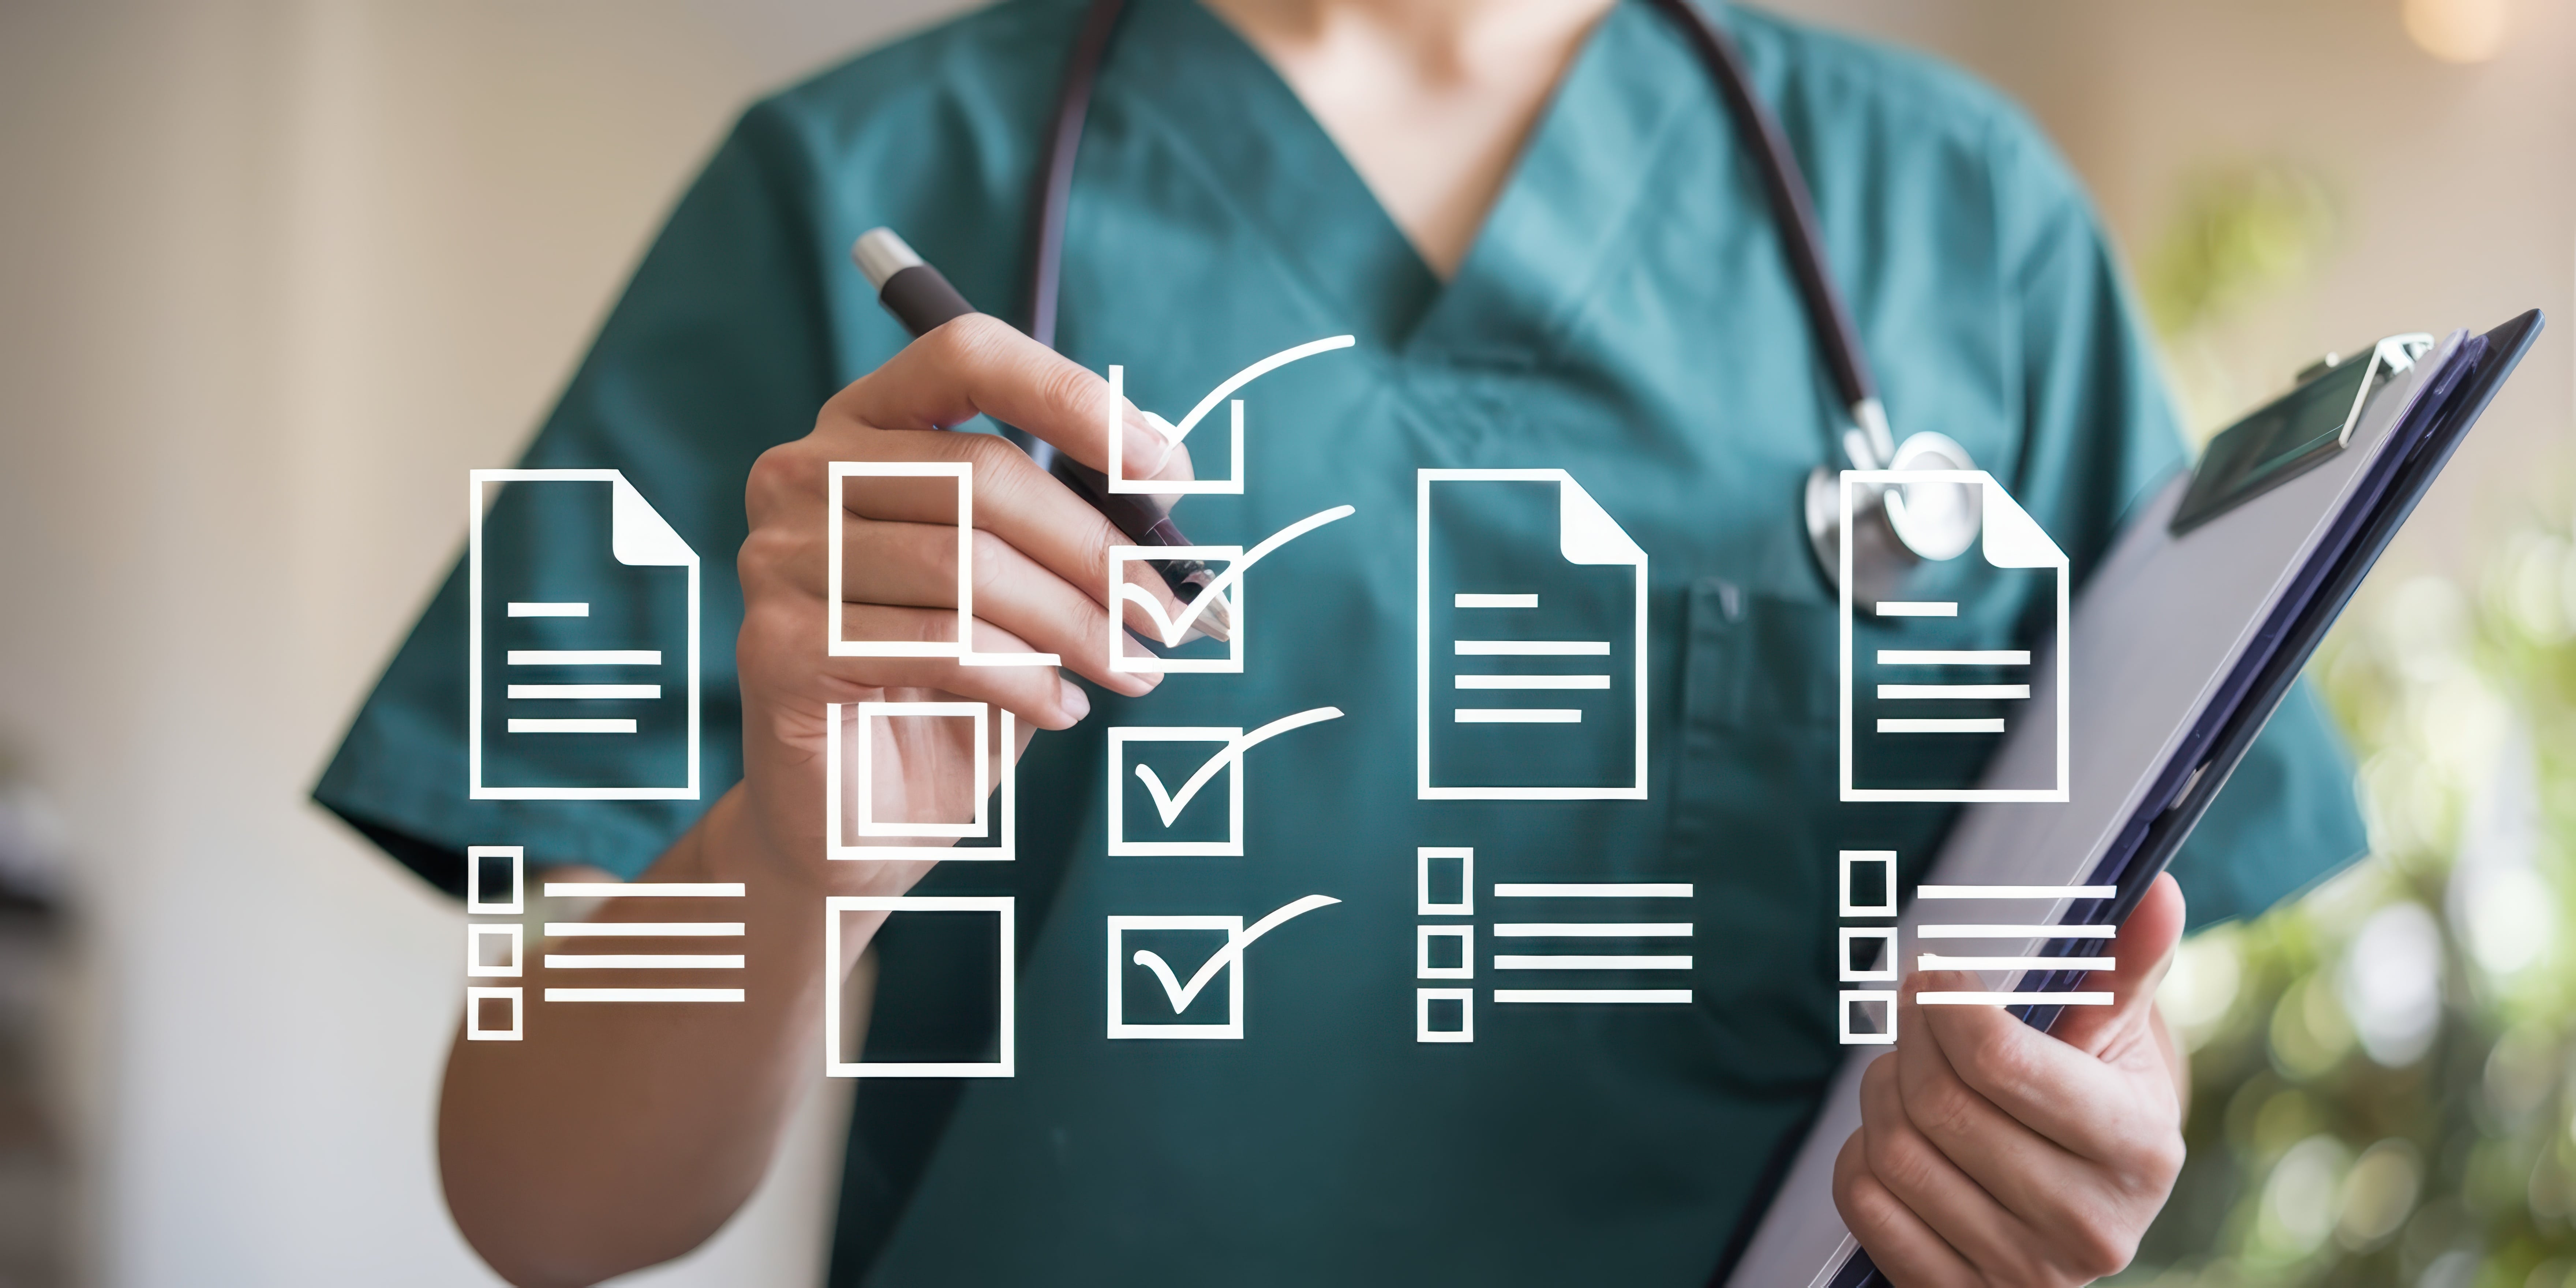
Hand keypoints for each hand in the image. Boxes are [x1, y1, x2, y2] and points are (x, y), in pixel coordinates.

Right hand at [730, 314, 1192, 894]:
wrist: (864, 817)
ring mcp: (780, 557)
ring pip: (968, 565)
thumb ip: (1072, 521)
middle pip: (983, 476)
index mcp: (867, 426)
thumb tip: (1166, 485)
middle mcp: (805, 472)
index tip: (1168, 470)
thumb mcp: (1026, 587)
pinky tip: (1062, 709)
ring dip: (1076, 625)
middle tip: (1170, 617)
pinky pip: (937, 643)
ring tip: (1131, 671)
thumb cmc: (956, 688)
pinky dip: (1024, 678)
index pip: (967, 357)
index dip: (1074, 398)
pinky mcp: (778, 646)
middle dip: (1099, 552)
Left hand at [1832, 873, 2189, 1286]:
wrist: (2087, 1205)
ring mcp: (2025, 1272)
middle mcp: (2090, 1224)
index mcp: (2138, 1149)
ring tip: (1909, 1073)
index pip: (2001, 1061)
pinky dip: (1860, 1159)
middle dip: (1912, 1041)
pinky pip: (1865, 1204)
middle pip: (1939, 1104)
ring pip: (1895, 1152)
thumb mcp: (2118, 1036)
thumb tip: (2156, 892)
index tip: (1935, 973)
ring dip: (1882, 1095)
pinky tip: (1898, 1138)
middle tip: (1915, 1011)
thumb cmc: (2095, 1097)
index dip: (1948, 1003)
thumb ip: (2126, 967)